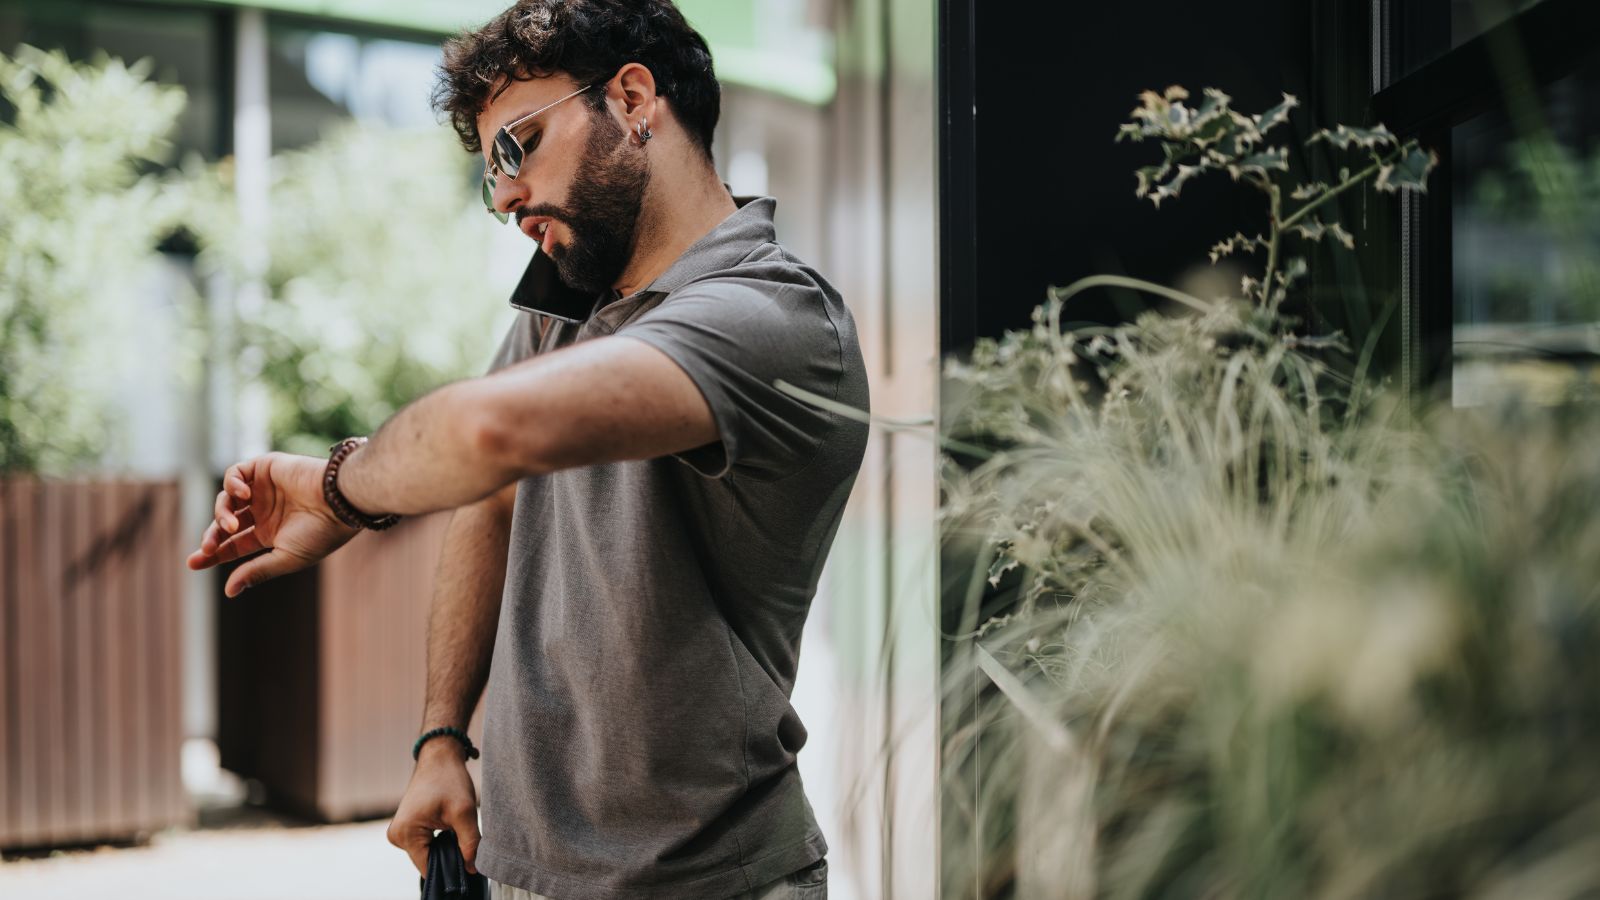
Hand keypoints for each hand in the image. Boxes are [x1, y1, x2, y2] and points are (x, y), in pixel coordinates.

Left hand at [186, 452, 359, 596]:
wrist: (339, 500)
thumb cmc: (320, 533)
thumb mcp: (286, 557)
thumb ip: (256, 571)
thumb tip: (228, 591)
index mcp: (270, 534)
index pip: (233, 544)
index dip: (212, 553)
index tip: (193, 563)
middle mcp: (264, 511)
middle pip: (224, 523)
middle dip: (212, 537)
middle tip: (207, 548)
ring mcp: (263, 489)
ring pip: (226, 500)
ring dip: (222, 514)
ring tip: (232, 524)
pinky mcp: (265, 467)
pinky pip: (235, 473)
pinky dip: (232, 485)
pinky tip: (242, 495)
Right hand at [387, 741, 481, 875]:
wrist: (439, 756)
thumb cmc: (449, 779)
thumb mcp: (464, 812)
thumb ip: (469, 843)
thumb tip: (472, 869)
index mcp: (405, 834)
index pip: (429, 868)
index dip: (451, 868)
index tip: (469, 861)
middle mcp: (396, 836)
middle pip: (428, 862)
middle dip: (449, 856)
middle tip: (466, 841)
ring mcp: (399, 832)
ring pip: (427, 853)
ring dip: (445, 848)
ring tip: (457, 831)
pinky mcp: (406, 827)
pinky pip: (425, 844)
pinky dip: (439, 841)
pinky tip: (450, 829)